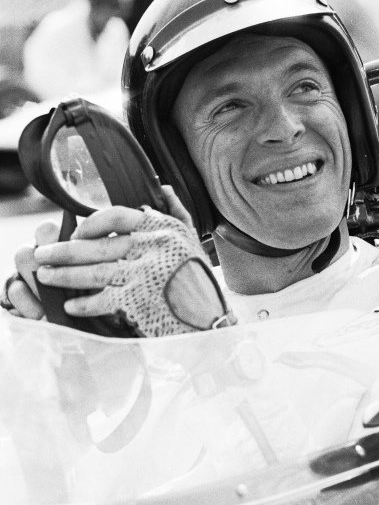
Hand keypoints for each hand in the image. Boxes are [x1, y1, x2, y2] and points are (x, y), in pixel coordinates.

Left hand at [2, 186, 234, 335]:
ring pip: (94, 271)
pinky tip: (71, 305)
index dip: (91, 223)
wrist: (210, 316)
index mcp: (162, 229)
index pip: (117, 217)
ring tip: (45, 276)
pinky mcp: (137, 301)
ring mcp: (142, 275)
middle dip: (65, 251)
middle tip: (43, 255)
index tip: (77, 231)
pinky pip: (101, 299)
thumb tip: (163, 188)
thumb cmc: (201, 277)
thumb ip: (176, 211)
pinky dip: (84, 303)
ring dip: (65, 275)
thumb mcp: (192, 238)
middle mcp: (150, 248)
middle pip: (97, 246)